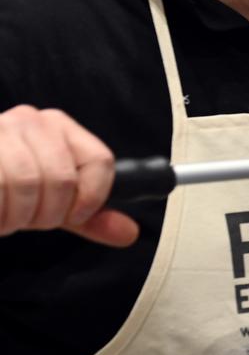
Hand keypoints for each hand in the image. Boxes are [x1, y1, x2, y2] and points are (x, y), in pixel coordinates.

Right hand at [0, 106, 137, 245]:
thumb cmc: (7, 188)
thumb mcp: (51, 201)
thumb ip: (88, 216)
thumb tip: (129, 233)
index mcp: (59, 127)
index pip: (100, 160)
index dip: (92, 198)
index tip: (74, 217)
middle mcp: (30, 120)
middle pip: (63, 178)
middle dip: (47, 215)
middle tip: (28, 221)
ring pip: (27, 182)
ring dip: (16, 216)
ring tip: (6, 219)